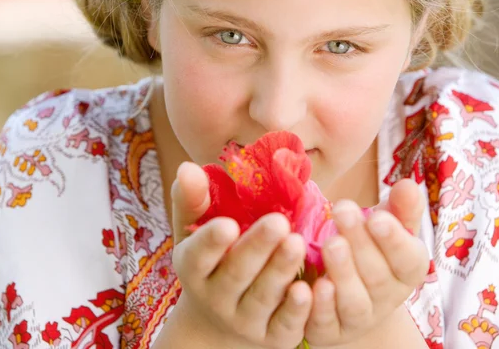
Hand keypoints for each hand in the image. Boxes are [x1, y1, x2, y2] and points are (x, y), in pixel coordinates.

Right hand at [170, 162, 312, 348]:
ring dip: (280, 271)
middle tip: (278, 222)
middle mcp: (216, 297)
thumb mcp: (193, 235)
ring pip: (262, 297)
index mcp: (194, 268)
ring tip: (297, 243)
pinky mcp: (272, 336)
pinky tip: (311, 288)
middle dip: (256, 248)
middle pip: (235, 274)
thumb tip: (188, 166)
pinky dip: (298, 310)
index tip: (227, 223)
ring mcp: (245, 320)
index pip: (198, 255)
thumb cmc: (211, 263)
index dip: (210, 241)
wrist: (220, 323)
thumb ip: (192, 201)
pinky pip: (285, 325)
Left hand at [304, 179, 429, 347]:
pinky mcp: (329, 331)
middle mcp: (386, 298)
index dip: (394, 240)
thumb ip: (399, 208)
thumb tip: (408, 185)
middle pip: (377, 276)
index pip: (409, 259)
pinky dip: (320, 306)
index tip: (377, 217)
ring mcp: (358, 318)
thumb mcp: (385, 225)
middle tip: (342, 212)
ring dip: (343, 273)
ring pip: (354, 302)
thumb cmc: (367, 248)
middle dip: (361, 244)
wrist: (343, 291)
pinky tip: (312, 285)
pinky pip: (326, 323)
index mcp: (406, 271)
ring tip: (330, 244)